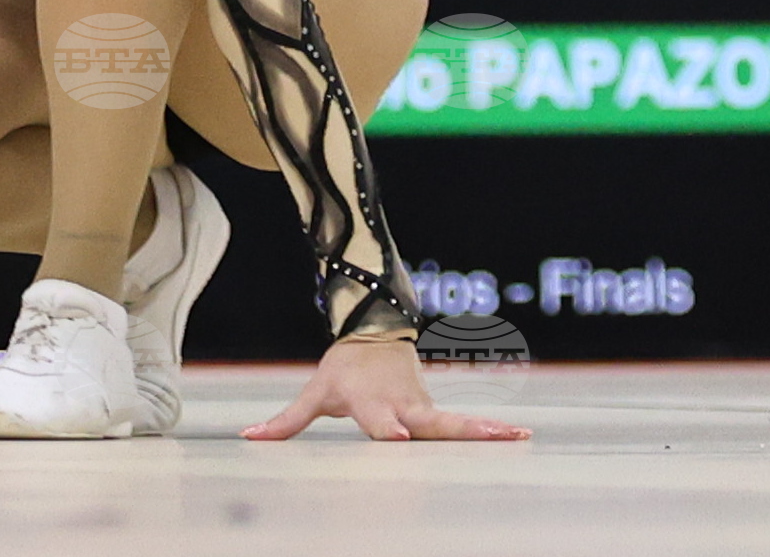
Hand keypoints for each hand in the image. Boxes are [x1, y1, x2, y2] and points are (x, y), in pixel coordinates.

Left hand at [242, 334, 528, 442]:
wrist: (374, 331)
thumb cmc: (343, 368)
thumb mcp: (315, 391)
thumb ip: (286, 421)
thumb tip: (247, 436)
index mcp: (373, 404)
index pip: (382, 422)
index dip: (389, 429)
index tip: (399, 437)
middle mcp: (403, 406)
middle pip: (432, 424)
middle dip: (456, 431)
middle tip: (485, 436)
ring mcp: (424, 406)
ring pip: (456, 422)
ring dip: (487, 430)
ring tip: (520, 436)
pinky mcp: (436, 409)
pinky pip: (464, 423)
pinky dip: (492, 429)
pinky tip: (521, 436)